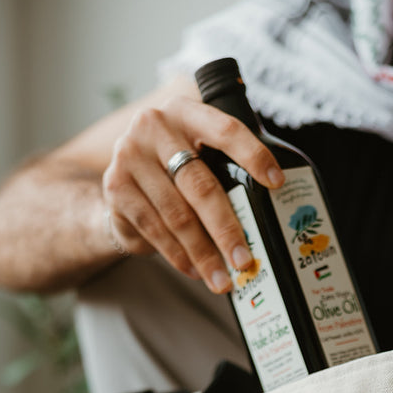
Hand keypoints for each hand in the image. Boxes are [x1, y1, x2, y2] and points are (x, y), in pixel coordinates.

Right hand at [101, 94, 283, 291]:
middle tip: (245, 260)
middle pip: (200, 185)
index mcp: (186, 113)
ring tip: (222, 279)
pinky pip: (154, 228)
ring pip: (177, 214)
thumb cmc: (175, 172)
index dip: (252, 155)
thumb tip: (273, 211)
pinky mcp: (116, 186)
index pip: (225, 129)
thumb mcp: (198, 157)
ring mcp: (130, 155)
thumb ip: (226, 169)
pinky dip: (178, 255)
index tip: (276, 183)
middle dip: (226, 229)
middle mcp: (154, 126)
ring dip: (203, 253)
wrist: (122, 183)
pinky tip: (196, 271)